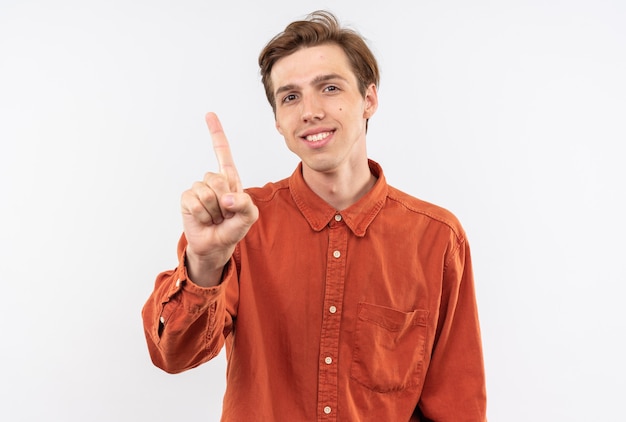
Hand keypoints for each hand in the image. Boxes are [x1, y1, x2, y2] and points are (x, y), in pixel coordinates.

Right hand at [180, 112, 258, 285]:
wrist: (216, 245)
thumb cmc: (233, 228)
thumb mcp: (249, 216)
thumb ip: (245, 204)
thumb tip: (226, 198)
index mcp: (229, 179)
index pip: (222, 152)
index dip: (216, 133)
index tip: (209, 114)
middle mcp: (212, 180)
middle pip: (217, 178)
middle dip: (225, 201)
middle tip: (226, 213)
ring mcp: (198, 189)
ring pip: (207, 192)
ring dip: (214, 211)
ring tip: (215, 217)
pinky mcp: (187, 200)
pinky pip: (195, 202)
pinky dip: (203, 215)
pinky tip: (205, 219)